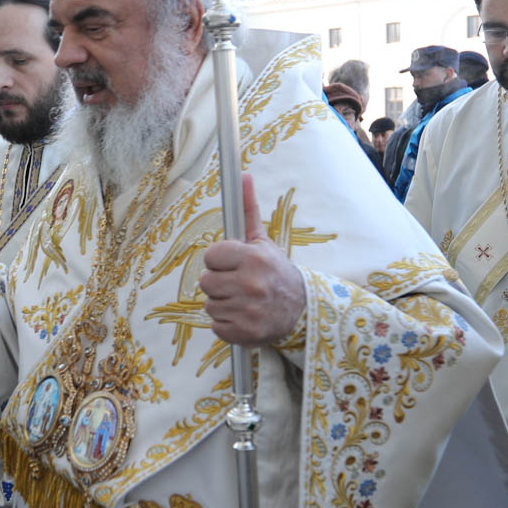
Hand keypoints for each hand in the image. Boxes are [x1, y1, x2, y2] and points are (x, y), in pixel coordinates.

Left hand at [199, 174, 305, 346]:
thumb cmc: (276, 272)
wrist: (302, 310)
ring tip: (242, 300)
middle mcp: (250, 283)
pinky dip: (227, 324)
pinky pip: (216, 326)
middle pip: (205, 282)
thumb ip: (247, 209)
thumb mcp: (263, 241)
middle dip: (219, 282)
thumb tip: (243, 175)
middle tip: (238, 284)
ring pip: (209, 305)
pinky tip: (243, 316)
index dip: (219, 261)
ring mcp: (247, 310)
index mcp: (253, 258)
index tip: (233, 264)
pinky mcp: (245, 332)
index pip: (210, 256)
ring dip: (222, 304)